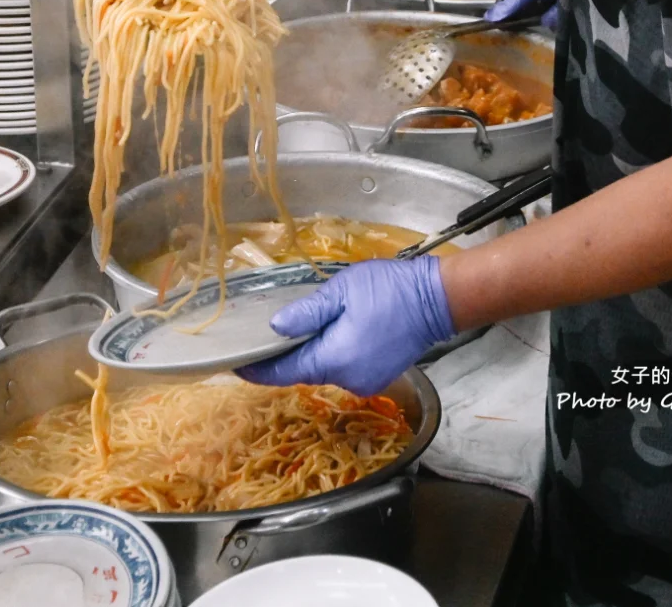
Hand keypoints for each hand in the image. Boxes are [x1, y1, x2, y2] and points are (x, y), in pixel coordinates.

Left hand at [236, 257, 454, 396]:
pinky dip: (330, 355)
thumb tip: (275, 328)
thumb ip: (307, 313)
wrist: (435, 300)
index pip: (285, 371)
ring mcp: (364, 381)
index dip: (258, 370)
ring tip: (294, 332)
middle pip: (303, 371)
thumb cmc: (388, 290)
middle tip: (260, 340)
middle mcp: (348, 379)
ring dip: (309, 354)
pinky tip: (327, 335)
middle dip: (283, 357)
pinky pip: (342, 369)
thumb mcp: (341, 292)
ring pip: (323, 370)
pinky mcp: (377, 377)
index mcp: (334, 359)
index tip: (235, 366)